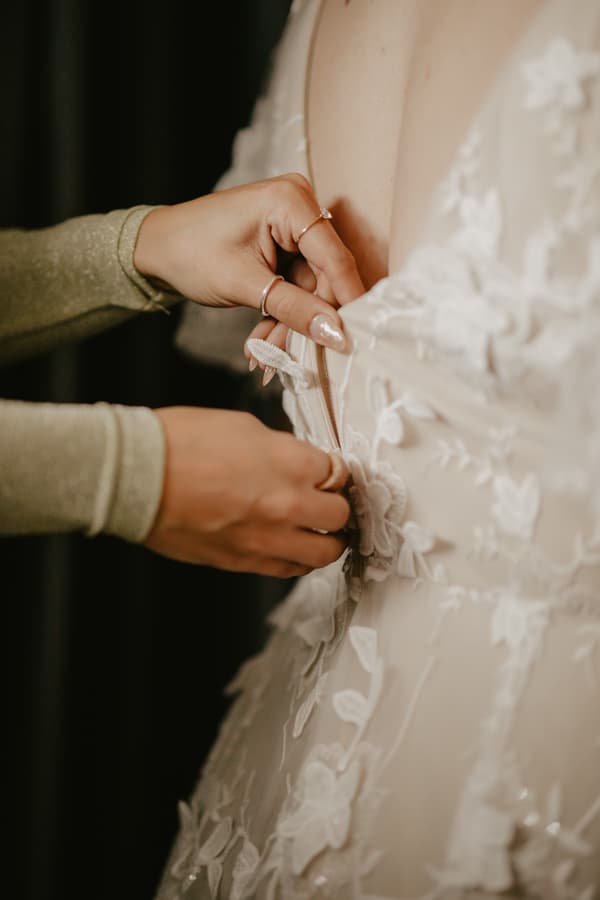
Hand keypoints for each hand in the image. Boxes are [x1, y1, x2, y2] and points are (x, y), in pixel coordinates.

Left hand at [133, 173, 363, 350]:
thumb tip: (336, 333)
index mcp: (290, 202)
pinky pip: (298, 287)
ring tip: (262, 352)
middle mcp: (299, 206)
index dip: (345, 302)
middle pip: (324, 277)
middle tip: (283, 357)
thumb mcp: (244, 285)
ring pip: (311, 288)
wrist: (156, 249)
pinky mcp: (286, 245)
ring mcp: (294, 226)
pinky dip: (282, 314)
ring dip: (289, 324)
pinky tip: (262, 339)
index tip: (353, 340)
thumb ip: (294, 309)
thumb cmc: (189, 254)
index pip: (333, 259)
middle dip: (305, 320)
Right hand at [144, 407, 349, 576]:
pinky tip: (292, 548)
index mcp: (293, 463)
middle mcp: (289, 505)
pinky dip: (297, 559)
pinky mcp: (244, 562)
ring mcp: (267, 539)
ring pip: (325, 553)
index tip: (328, 474)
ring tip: (318, 531)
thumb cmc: (179, 443)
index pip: (340, 473)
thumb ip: (280, 449)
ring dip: (326, 540)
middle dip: (337, 506)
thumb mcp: (243, 426)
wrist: (136, 476)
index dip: (333, 473)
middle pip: (340, 515)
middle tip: (328, 501)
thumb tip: (295, 462)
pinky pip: (289, 569)